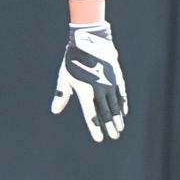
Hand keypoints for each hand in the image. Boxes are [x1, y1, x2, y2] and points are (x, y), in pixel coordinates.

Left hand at [51, 22, 127, 142]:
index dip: (95, 128)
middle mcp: (99, 90)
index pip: (91, 115)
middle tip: (114, 136)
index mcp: (85, 92)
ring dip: (118, 118)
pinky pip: (121, 95)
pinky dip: (123, 105)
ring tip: (120, 129)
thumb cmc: (73, 60)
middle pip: (106, 113)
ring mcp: (110, 84)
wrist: (89, 41)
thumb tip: (55, 111)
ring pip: (115, 105)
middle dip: (110, 126)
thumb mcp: (64, 77)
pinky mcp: (117, 78)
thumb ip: (61, 95)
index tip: (99, 139)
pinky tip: (124, 112)